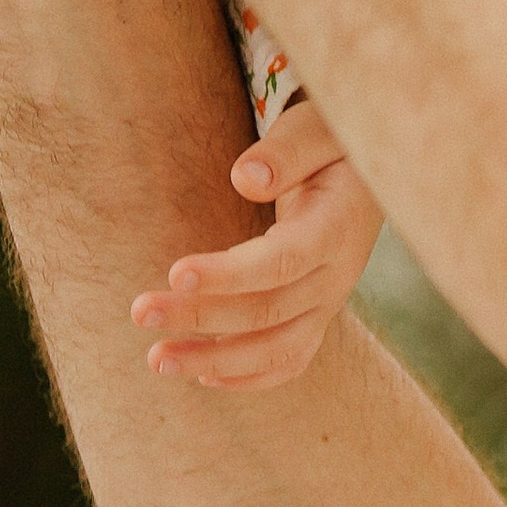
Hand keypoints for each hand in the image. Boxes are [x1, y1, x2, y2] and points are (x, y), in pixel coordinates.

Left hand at [133, 95, 384, 390]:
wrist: (366, 173)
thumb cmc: (333, 143)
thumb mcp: (318, 129)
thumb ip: (287, 151)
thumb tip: (245, 180)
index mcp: (338, 226)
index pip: (284, 261)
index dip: (231, 274)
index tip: (176, 272)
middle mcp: (338, 274)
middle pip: (269, 310)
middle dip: (202, 316)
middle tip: (140, 311)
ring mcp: (329, 301)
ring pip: (277, 348)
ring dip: (215, 359)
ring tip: (157, 359)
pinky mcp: (317, 314)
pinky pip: (290, 360)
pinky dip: (249, 377)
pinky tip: (202, 376)